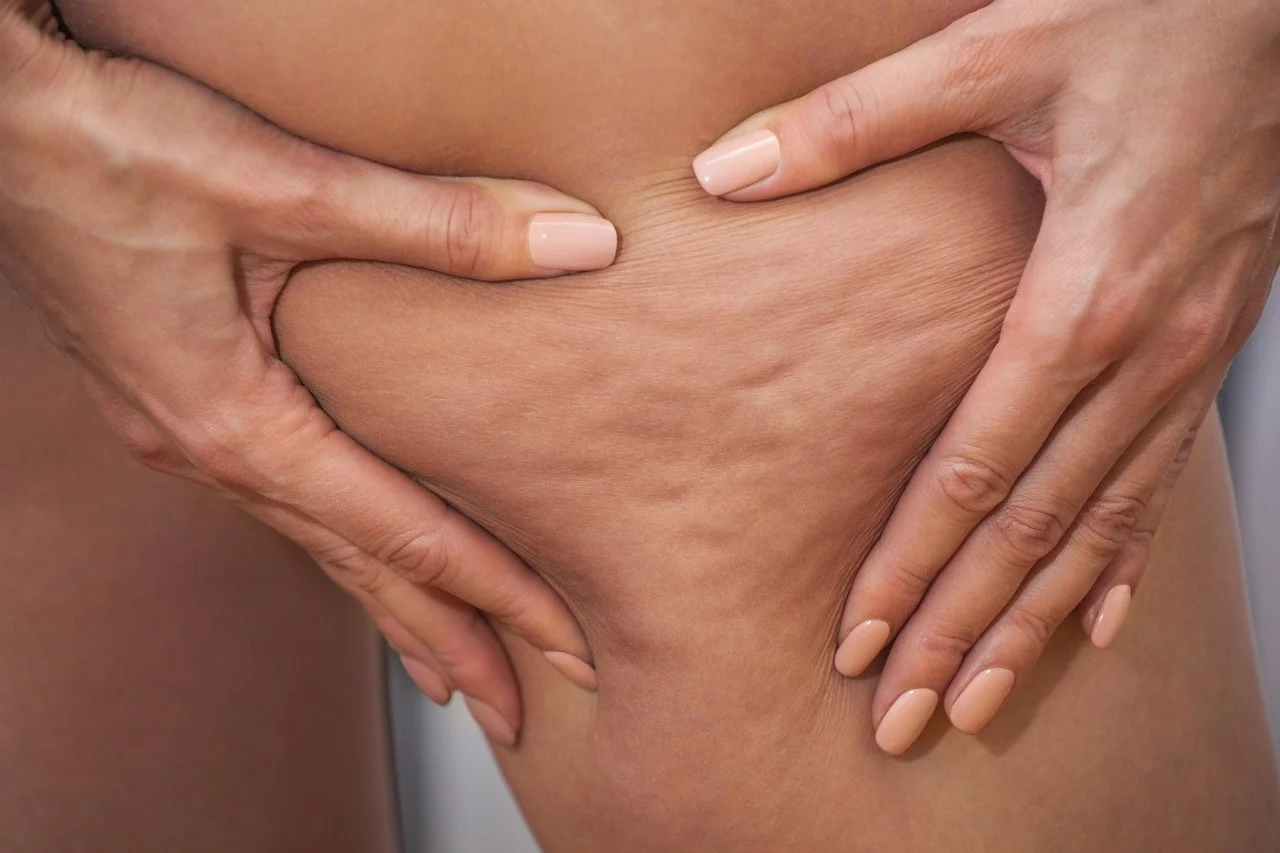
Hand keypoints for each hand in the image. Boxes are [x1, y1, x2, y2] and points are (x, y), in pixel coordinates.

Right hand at [0, 1, 614, 744]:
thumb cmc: (113, 149)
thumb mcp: (288, 184)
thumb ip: (441, 223)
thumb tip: (580, 247)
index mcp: (239, 426)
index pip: (402, 539)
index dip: (496, 597)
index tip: (563, 650)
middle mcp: (212, 452)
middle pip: (358, 572)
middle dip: (449, 646)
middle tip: (519, 715)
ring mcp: (190, 433)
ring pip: (320, 545)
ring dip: (395, 609)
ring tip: (453, 670)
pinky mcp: (184, 398)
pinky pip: (287, 501)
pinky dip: (344, 545)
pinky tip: (361, 553)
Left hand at [692, 0, 1279, 752]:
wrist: (1276, 6)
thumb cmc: (1144, 21)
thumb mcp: (993, 52)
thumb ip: (854, 122)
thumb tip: (726, 170)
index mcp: (1077, 295)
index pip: (975, 471)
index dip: (913, 564)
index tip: (859, 641)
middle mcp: (1141, 353)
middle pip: (1035, 529)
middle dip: (962, 632)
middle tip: (903, 719)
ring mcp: (1185, 363)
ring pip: (1100, 529)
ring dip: (1033, 627)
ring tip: (979, 704)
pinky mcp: (1204, 351)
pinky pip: (1160, 485)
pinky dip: (1121, 565)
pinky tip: (1091, 629)